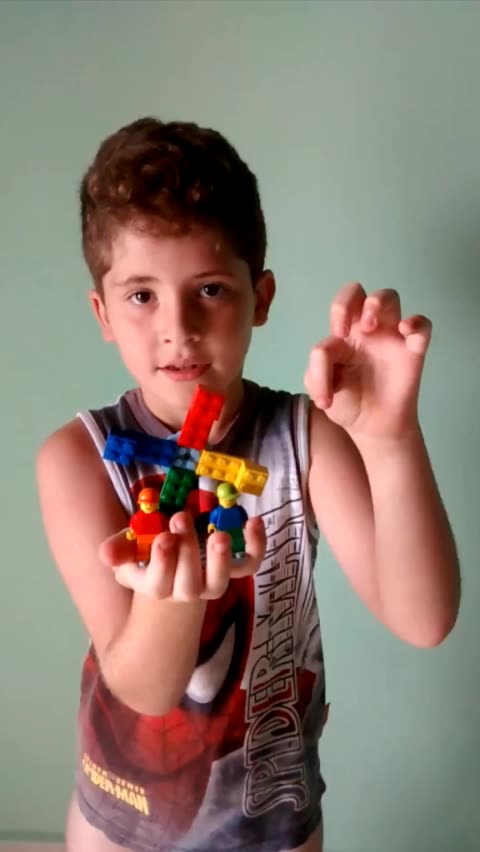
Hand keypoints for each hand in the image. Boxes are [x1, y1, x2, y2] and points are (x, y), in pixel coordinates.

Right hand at [99, 511, 265, 600]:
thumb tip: (105, 552)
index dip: (163, 563)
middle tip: (181, 518)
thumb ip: (120, 550)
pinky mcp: (234, 569)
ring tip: (219, 534)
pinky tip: (253, 521)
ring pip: (220, 581)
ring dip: (221, 559)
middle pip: (190, 583)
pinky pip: (249, 563)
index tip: (163, 537)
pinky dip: (256, 545)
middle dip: (187, 551)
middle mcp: (186, 590)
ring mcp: (212, 581)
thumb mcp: (131, 551)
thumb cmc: (151, 556)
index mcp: (157, 587)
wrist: (178, 573)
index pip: (159, 584)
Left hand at [304, 282, 431, 438]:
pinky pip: (422, 326)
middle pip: (357, 291)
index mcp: (343, 335)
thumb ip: (317, 373)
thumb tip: (324, 367)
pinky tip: (406, 332)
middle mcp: (365, 330)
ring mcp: (390, 337)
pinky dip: (416, 324)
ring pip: (390, 297)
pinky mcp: (412, 351)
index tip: (327, 353)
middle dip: (348, 301)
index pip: (332, 318)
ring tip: (370, 327)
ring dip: (377, 303)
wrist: (372, 428)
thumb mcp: (321, 392)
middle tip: (347, 330)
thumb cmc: (347, 403)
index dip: (328, 326)